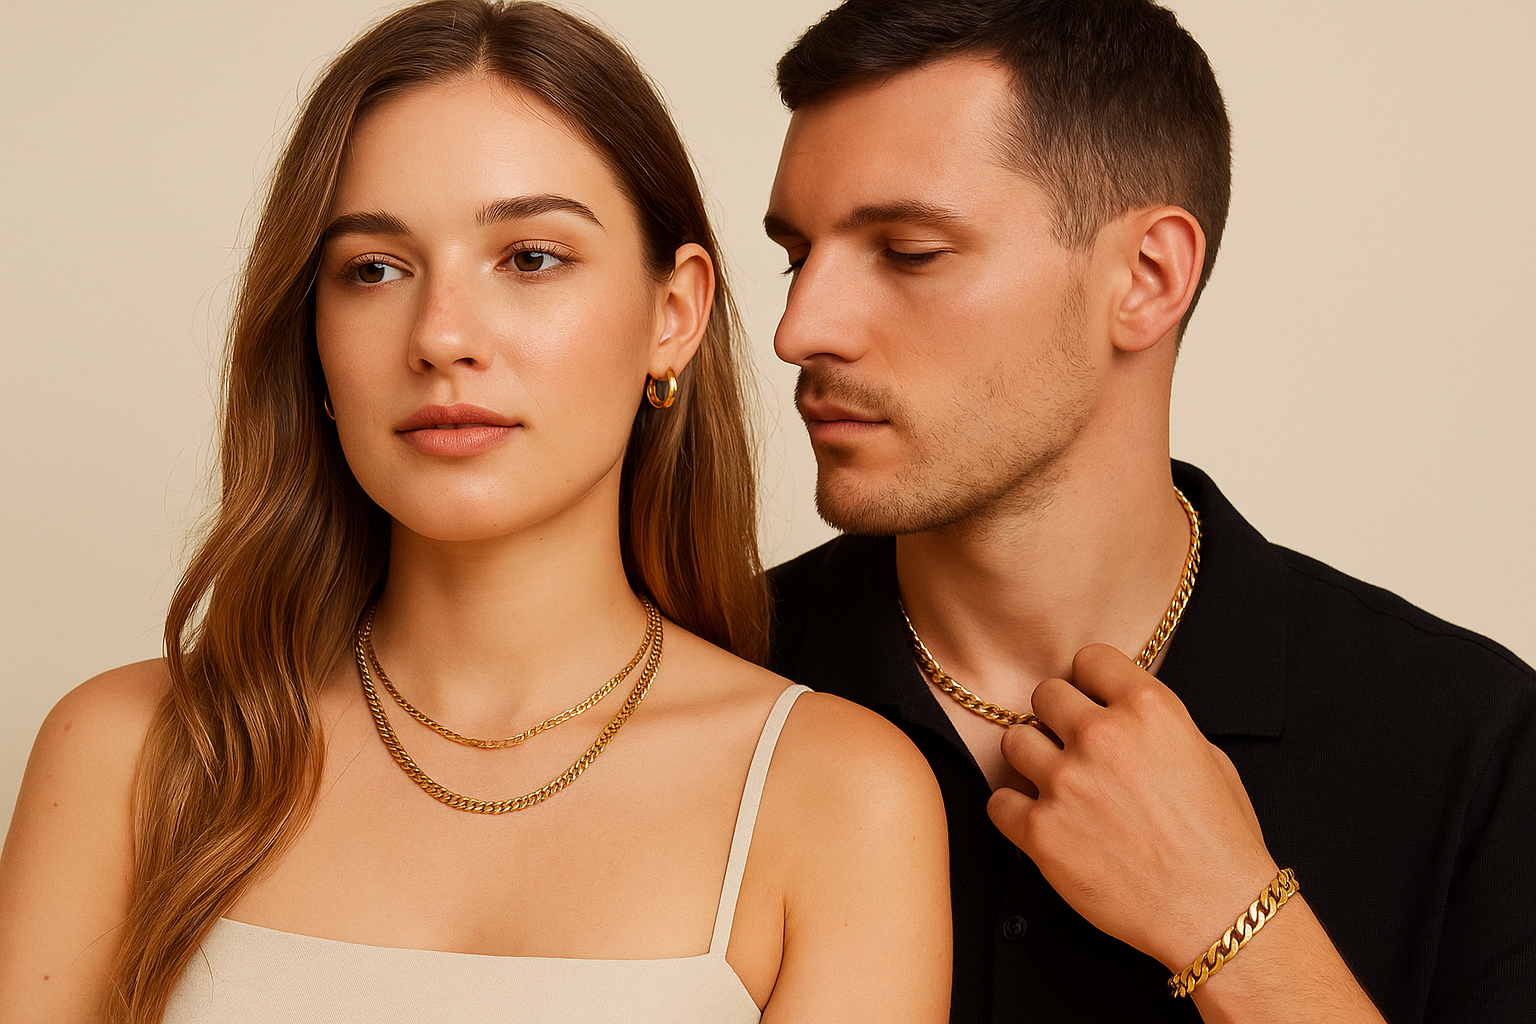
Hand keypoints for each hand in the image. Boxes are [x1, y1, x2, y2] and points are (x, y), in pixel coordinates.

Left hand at [987, 644, 1278, 970]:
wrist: (1216, 913)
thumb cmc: (1220, 840)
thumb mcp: (1205, 755)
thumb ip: (1153, 722)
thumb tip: (1115, 708)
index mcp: (1148, 708)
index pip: (1089, 658)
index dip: (1090, 682)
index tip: (1092, 702)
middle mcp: (1102, 736)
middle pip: (1044, 694)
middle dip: (1058, 719)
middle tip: (1074, 749)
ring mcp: (1067, 782)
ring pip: (1014, 740)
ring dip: (1033, 761)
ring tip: (1059, 786)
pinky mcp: (1041, 831)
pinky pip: (999, 801)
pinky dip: (1015, 811)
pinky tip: (1043, 822)